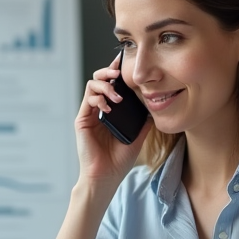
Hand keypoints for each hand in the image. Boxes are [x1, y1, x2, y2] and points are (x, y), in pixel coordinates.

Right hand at [74, 55, 152, 187]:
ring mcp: (89, 114)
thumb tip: (155, 105)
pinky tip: (109, 108)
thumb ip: (143, 121)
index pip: (113, 85)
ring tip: (117, 96)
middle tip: (119, 72)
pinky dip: (99, 99)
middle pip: (99, 79)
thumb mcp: (138, 136)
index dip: (117, 71)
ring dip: (105, 85)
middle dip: (109, 71)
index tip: (126, 62)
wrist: (106, 176)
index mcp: (111, 111)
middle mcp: (98, 109)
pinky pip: (88, 100)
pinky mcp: (82, 120)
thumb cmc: (119, 160)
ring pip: (92, 85)